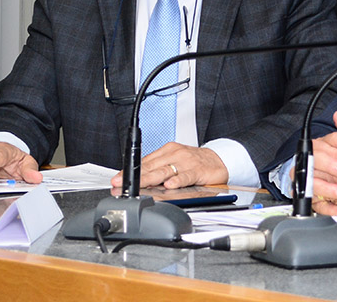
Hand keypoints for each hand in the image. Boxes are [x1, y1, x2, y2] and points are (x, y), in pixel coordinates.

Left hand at [111, 143, 228, 190]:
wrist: (219, 159)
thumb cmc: (194, 162)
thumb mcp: (174, 161)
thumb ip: (158, 169)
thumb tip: (138, 181)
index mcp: (167, 151)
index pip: (144, 161)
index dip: (130, 171)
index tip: (117, 180)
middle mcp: (175, 154)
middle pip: (151, 166)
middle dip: (134, 176)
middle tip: (121, 184)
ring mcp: (186, 161)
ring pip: (165, 171)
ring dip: (150, 179)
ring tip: (138, 185)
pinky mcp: (198, 170)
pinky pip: (185, 176)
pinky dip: (177, 180)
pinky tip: (169, 185)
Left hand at [307, 110, 336, 215]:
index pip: (317, 150)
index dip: (312, 150)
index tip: (311, 151)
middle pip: (312, 168)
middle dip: (307, 166)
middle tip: (305, 166)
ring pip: (314, 187)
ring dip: (311, 183)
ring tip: (310, 182)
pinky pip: (324, 206)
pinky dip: (319, 203)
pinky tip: (321, 199)